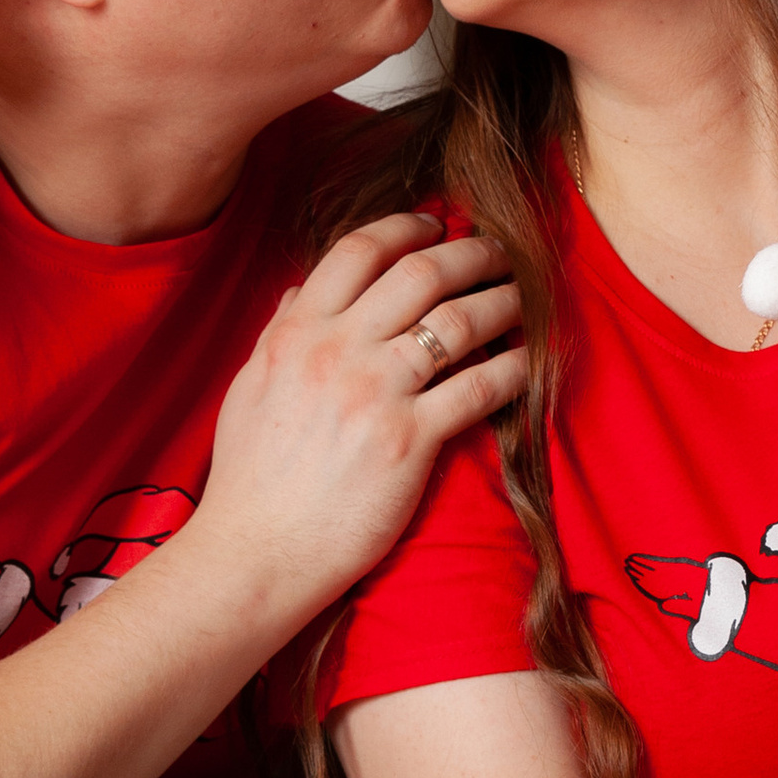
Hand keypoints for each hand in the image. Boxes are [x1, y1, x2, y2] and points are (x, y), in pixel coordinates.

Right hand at [192, 215, 522, 625]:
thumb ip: (278, 333)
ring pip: (461, 321)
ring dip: (504, 301)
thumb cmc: (252, 480)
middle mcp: (337, 351)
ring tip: (525, 297)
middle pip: (422, 273)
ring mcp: (376, 394)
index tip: (438, 224)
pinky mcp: (410, 441)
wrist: (256, 553)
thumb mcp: (249, 389)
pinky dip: (512, 368)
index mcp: (296, 332)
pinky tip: (528, 362)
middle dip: (472, 253)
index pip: (360, 250)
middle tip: (500, 253)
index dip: (408, 226)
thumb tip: (299, 290)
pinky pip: (478, 388)